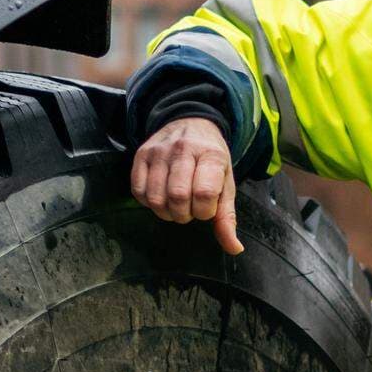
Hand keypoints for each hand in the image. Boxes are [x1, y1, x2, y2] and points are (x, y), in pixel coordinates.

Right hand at [130, 117, 243, 254]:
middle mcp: (183, 149)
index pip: (204, 193)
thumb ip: (227, 217)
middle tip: (190, 209)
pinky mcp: (141, 154)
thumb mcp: (226, 183)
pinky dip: (150, 203)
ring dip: (167, 212)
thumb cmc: (211, 160)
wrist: (191, 123)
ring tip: (176, 205)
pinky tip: (161, 197)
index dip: (205, 211)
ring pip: (156, 198)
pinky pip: (138, 191)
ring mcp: (159, 151)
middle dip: (184, 214)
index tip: (206, 208)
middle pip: (177, 197)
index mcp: (211, 155)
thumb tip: (234, 248)